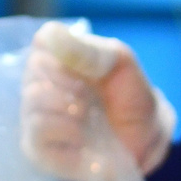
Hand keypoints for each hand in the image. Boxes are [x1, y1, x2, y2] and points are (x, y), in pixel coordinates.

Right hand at [21, 21, 176, 178]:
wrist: (145, 142)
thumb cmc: (130, 99)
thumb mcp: (121, 65)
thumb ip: (90, 49)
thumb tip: (52, 34)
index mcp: (57, 57)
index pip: (43, 40)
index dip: (68, 53)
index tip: (93, 69)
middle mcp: (39, 83)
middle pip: (36, 67)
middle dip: (72, 82)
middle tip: (93, 96)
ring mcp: (34, 114)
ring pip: (35, 98)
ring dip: (70, 107)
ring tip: (89, 117)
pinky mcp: (35, 145)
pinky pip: (37, 130)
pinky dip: (66, 131)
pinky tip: (82, 137)